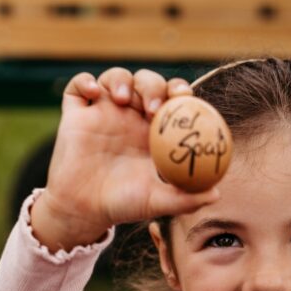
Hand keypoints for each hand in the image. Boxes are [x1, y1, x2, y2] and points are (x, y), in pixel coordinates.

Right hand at [31, 68, 220, 250]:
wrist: (83, 212)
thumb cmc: (121, 206)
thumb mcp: (155, 202)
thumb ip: (184, 199)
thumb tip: (215, 194)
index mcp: (151, 131)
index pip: (170, 98)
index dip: (179, 90)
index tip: (184, 97)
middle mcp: (127, 117)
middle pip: (145, 82)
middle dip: (153, 86)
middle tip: (153, 107)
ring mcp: (100, 114)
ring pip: (115, 78)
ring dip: (122, 80)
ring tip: (123, 99)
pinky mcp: (75, 117)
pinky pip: (77, 88)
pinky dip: (85, 81)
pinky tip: (94, 92)